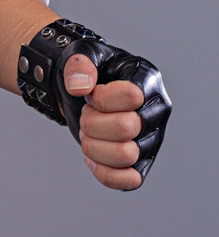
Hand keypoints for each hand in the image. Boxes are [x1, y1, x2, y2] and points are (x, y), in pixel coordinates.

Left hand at [61, 54, 146, 190]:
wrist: (82, 94)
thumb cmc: (88, 72)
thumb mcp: (80, 54)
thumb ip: (79, 64)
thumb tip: (80, 87)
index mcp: (148, 81)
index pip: (131, 97)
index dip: (101, 98)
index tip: (91, 93)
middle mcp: (156, 112)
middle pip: (126, 128)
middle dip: (93, 122)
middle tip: (87, 113)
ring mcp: (151, 140)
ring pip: (126, 156)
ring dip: (94, 146)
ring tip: (89, 133)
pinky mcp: (141, 164)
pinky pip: (129, 182)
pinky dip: (104, 173)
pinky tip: (91, 157)